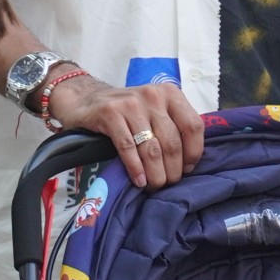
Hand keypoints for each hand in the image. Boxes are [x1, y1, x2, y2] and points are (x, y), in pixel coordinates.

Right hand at [49, 75, 203, 188]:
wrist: (86, 99)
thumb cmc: (128, 111)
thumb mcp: (155, 110)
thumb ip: (173, 126)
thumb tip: (190, 161)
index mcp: (170, 94)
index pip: (193, 126)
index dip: (193, 152)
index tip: (187, 169)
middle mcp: (153, 96)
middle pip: (172, 142)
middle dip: (172, 170)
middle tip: (167, 183)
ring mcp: (131, 104)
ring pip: (151, 149)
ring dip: (155, 173)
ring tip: (154, 185)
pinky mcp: (110, 113)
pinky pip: (128, 148)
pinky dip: (135, 169)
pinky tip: (139, 180)